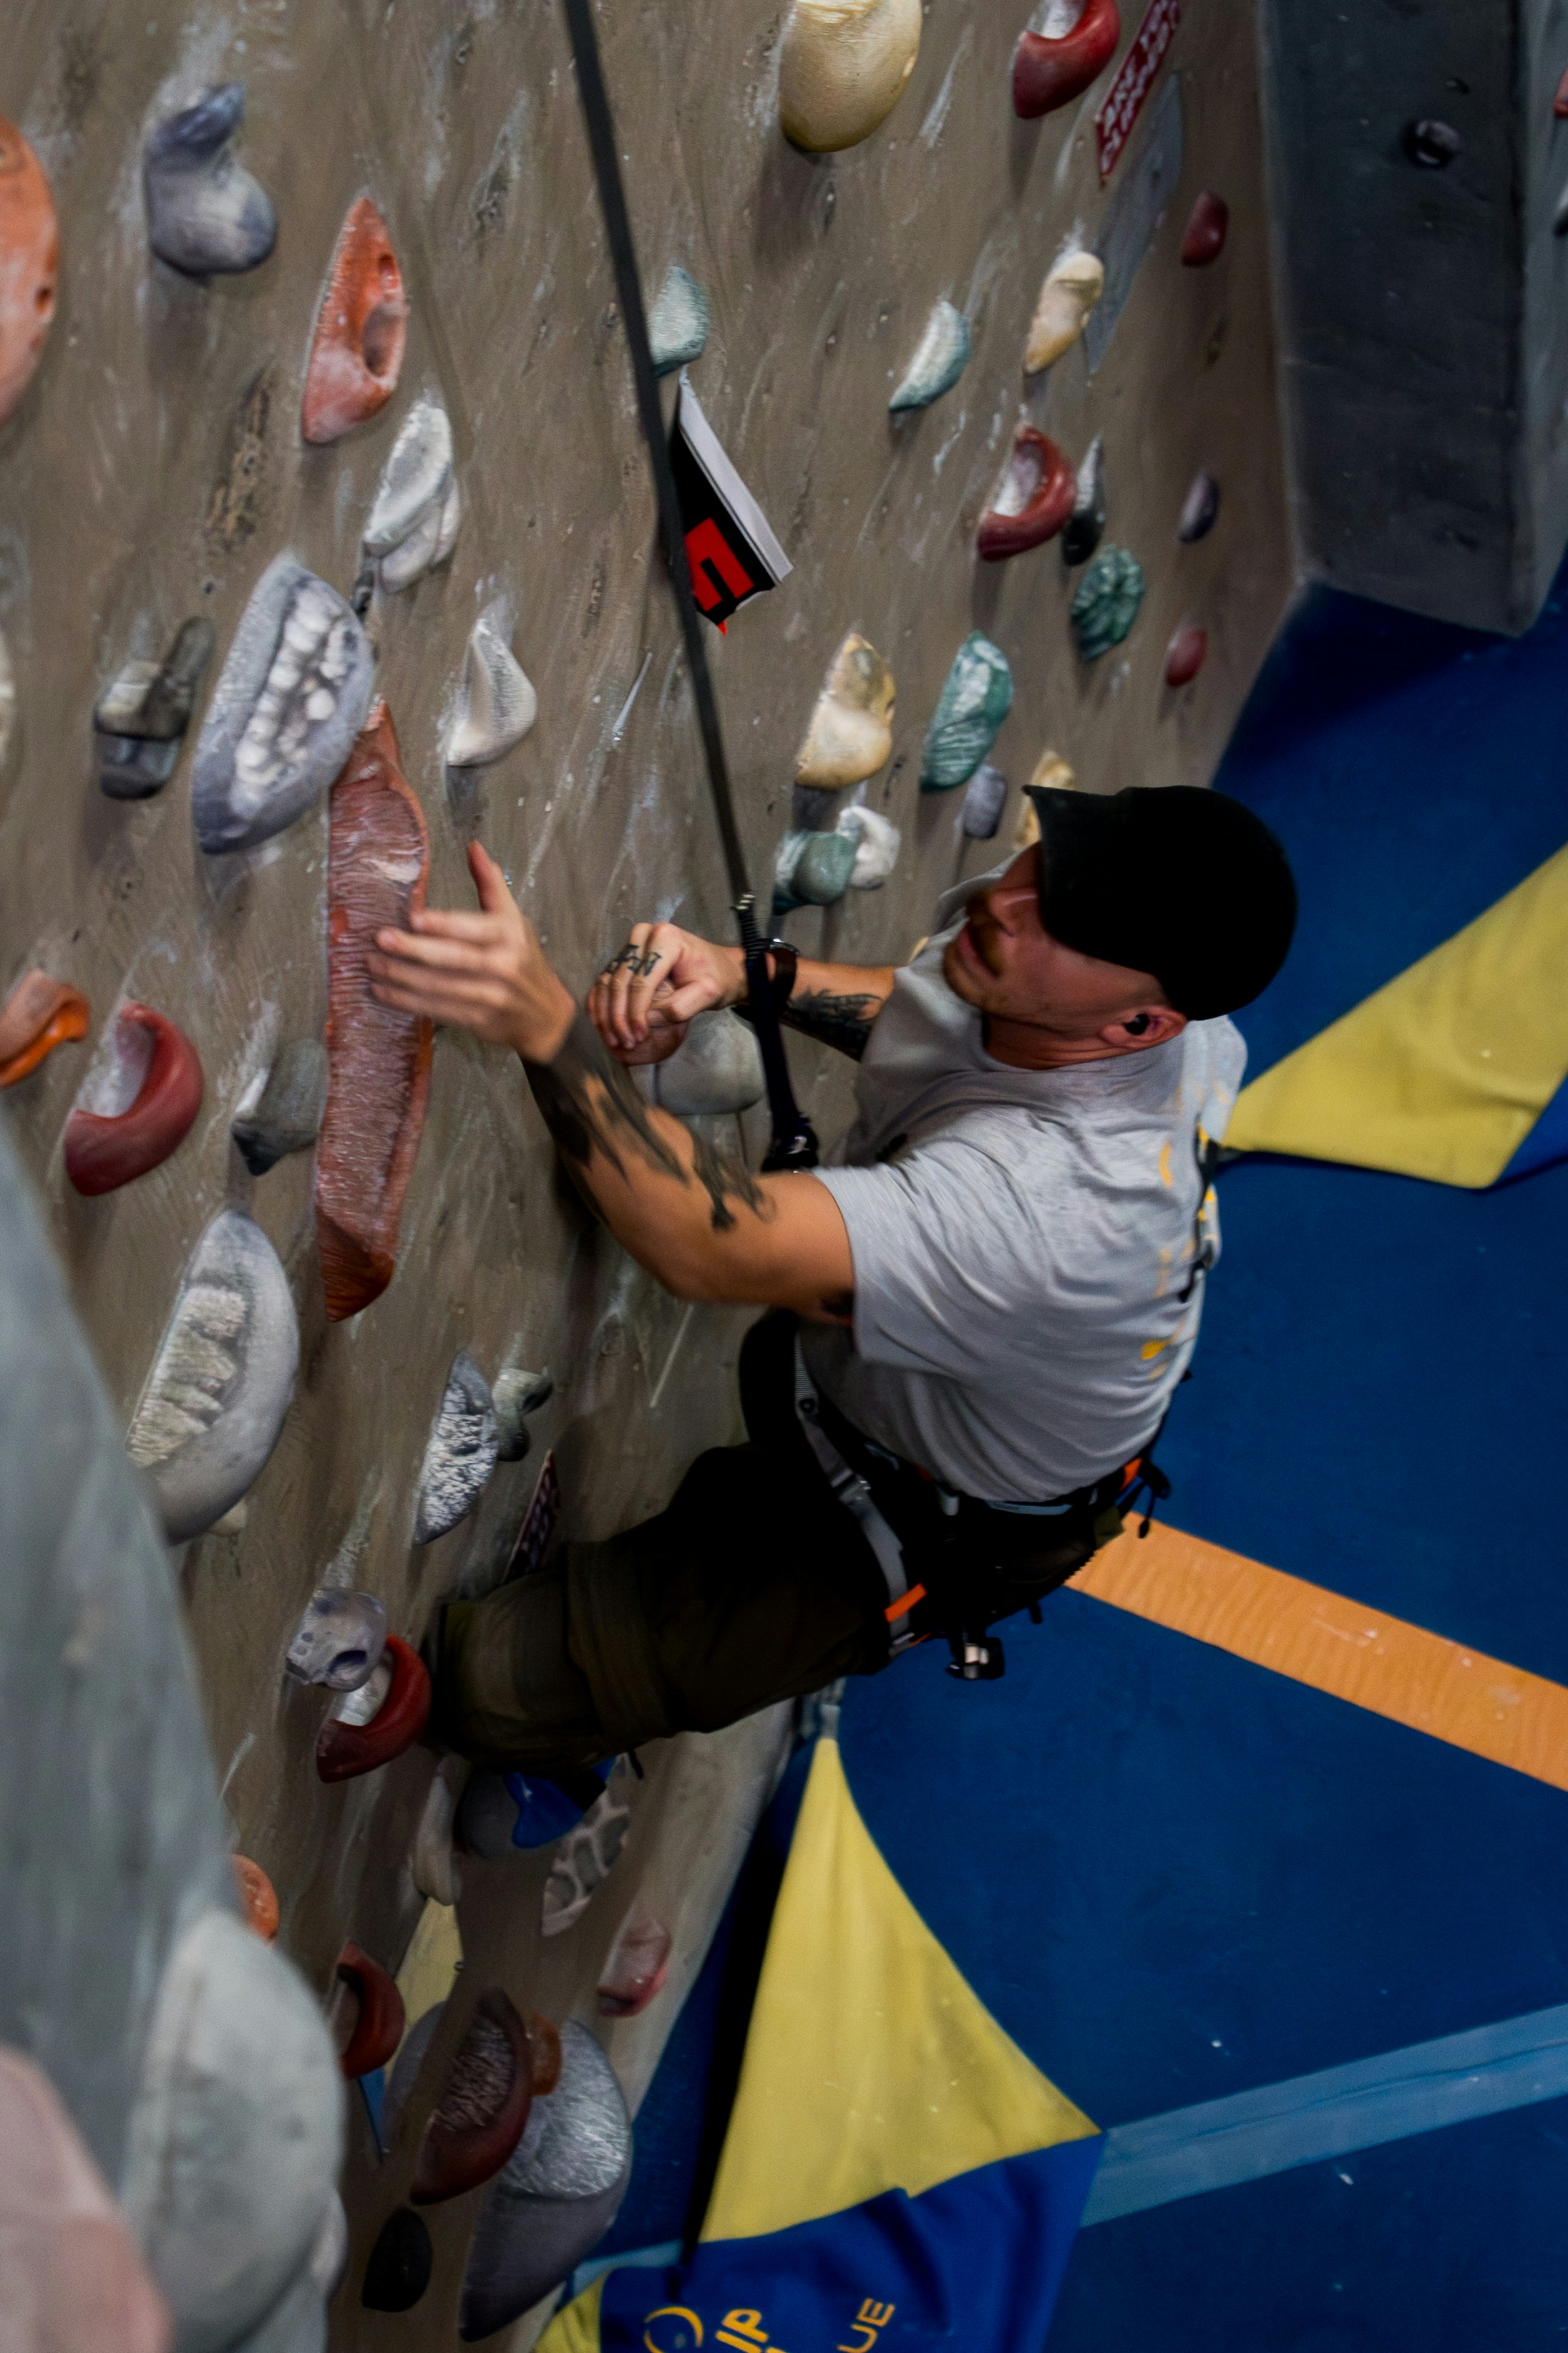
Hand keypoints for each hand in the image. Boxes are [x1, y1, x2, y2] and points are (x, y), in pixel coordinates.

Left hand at [367, 842, 575, 1060]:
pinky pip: (438, 1010)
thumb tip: (474, 847)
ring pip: (441, 987)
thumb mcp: (515, 920)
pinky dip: (408, 1002)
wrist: (545, 1015)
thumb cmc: (524, 959)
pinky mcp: (478, 1021)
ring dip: (402, 977)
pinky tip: (383, 991)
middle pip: (454, 958)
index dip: (444, 924)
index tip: (413, 918)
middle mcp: (503, 966)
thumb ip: (491, 885)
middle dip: (414, 950)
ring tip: (373, 964)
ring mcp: (491, 997)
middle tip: (381, 939)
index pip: (473, 928)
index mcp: (510, 936)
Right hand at [587, 921, 741, 1060]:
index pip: (641, 981)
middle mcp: (643, 935)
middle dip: (619, 1017)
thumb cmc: (715, 978)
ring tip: (613, 1040)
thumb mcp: (707, 994)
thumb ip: (679, 1008)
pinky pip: (605, 981)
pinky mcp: (624, 956)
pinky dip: (600, 1004)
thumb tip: (645, 1020)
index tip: (639, 1037)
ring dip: (606, 1014)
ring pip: (608, 982)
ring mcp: (631, 944)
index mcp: (665, 938)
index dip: (636, 1013)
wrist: (718, 967)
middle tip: (625, 1043)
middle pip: (620, 981)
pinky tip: (602, 1026)